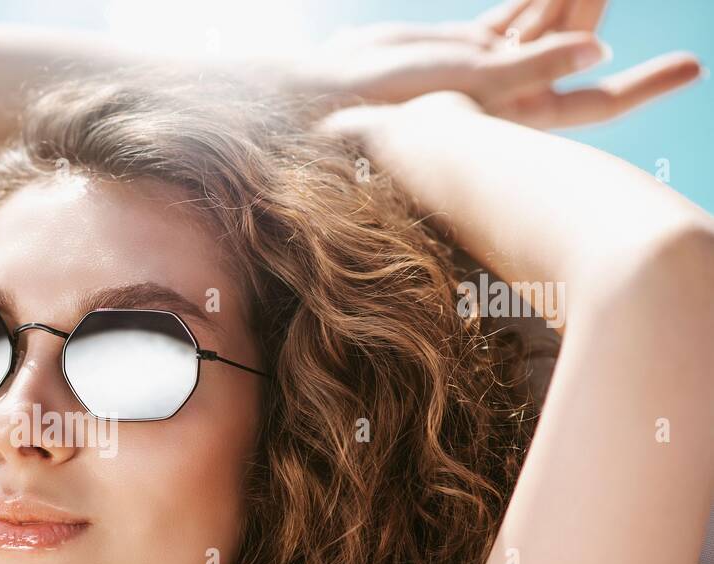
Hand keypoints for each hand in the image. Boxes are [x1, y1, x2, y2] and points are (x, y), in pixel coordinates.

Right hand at [303, 0, 703, 128]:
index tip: (691, 67)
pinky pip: (515, 13)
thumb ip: (530, 67)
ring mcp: (490, 68)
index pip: (597, 101)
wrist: (326, 99)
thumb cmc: (387, 105)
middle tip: (640, 19)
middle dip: (603, 9)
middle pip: (579, 44)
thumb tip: (597, 51)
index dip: (644, 84)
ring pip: (549, 22)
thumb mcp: (466, 82)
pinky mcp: (466, 48)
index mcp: (520, 114)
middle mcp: (513, 94)